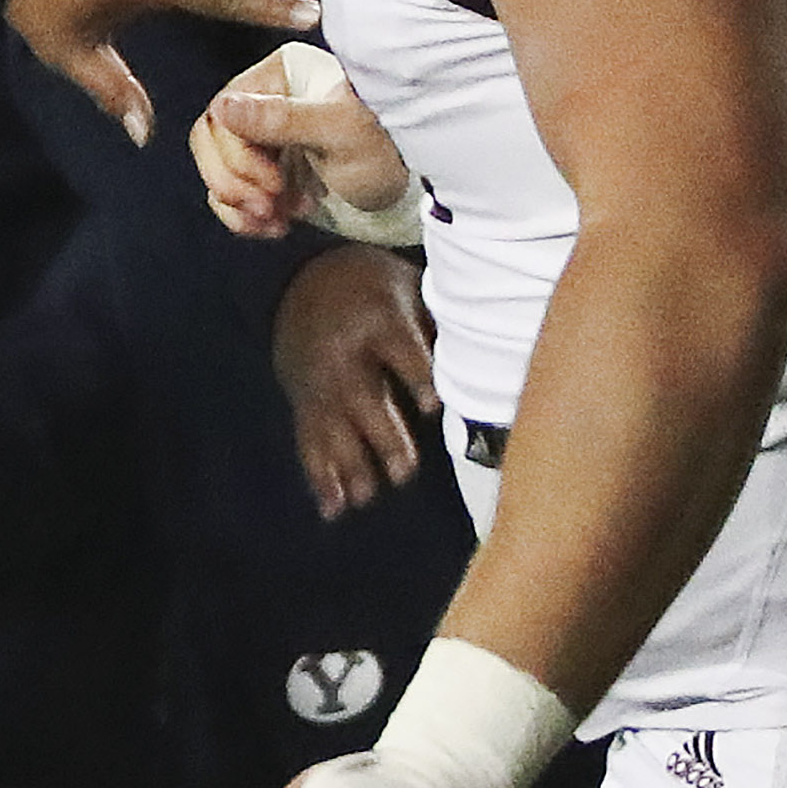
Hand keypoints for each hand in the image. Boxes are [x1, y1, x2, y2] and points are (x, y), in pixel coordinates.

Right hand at [196, 41, 413, 240]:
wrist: (417, 178)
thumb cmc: (390, 142)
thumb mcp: (340, 131)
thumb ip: (282, 119)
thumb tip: (223, 106)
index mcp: (278, 75)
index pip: (221, 116)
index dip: (235, 156)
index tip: (272, 184)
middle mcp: (265, 100)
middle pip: (213, 145)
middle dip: (235, 182)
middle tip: (269, 207)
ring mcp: (266, 137)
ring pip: (220, 172)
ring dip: (240, 204)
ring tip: (277, 221)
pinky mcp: (270, 169)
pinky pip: (233, 193)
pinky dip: (245, 216)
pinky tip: (276, 226)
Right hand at [273, 246, 437, 519]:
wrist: (304, 279)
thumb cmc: (376, 288)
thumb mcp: (410, 290)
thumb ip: (438, 330)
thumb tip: (483, 371)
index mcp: (377, 320)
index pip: (399, 351)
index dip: (415, 377)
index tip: (431, 408)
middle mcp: (343, 354)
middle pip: (362, 398)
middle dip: (381, 436)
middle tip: (403, 472)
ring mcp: (319, 382)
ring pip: (333, 426)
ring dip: (349, 464)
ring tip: (366, 497)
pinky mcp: (304, 403)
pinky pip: (309, 441)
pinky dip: (320, 476)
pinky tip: (334, 507)